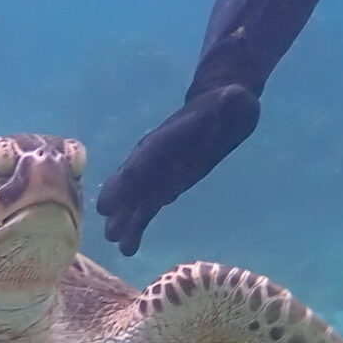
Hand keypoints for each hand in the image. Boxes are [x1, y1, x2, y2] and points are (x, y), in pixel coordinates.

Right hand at [95, 84, 258, 254]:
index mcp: (170, 138)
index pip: (147, 159)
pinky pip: (146, 207)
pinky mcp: (166, 186)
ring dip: (125, 220)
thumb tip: (235, 96)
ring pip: (136, 198)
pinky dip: (136, 225)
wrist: (220, 109)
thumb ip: (232, 100)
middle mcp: (156, 157)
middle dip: (119, 200)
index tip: (112, 199)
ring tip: (116, 243)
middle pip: (132, 180)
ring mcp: (158, 172)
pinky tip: (128, 247)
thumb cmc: (228, 104)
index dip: (130, 179)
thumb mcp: (234, 100)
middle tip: (107, 223)